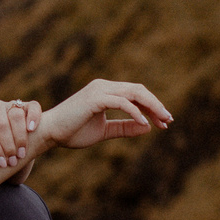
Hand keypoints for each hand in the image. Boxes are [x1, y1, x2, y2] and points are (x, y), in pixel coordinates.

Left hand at [0, 98, 43, 169]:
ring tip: (21, 154)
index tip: (0, 163)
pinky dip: (33, 117)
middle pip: (1, 124)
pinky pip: (33, 107)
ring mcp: (12, 105)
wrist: (3, 141)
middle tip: (12, 162)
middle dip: (7, 146)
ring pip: (16, 116)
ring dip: (20, 137)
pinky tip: (32, 130)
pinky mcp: (27, 106)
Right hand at [40, 79, 171, 148]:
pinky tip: (144, 123)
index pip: (136, 94)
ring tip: (162, 121)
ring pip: (133, 93)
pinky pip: (121, 102)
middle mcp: (104, 86)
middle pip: (139, 90)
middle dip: (156, 105)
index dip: (152, 107)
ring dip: (151, 106)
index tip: (164, 122)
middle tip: (168, 120)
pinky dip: (135, 112)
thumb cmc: (73, 132)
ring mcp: (99, 90)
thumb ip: (124, 127)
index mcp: (106, 91)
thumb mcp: (104, 131)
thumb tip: (147, 126)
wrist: (50, 133)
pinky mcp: (95, 98)